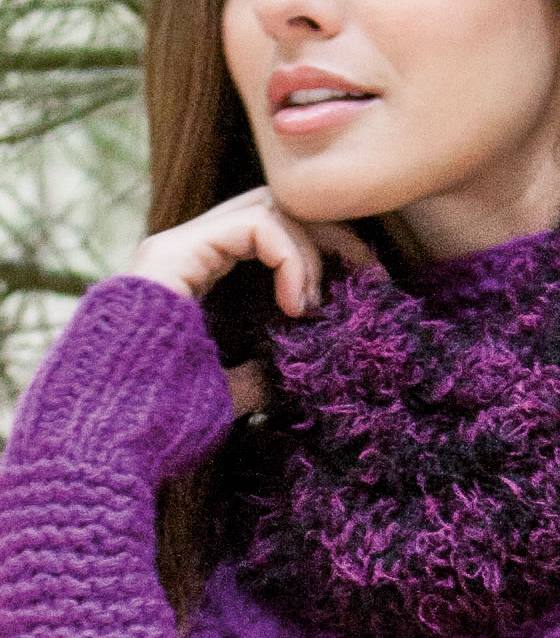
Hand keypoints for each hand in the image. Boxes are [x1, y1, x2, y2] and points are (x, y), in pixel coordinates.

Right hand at [126, 186, 380, 414]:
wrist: (109, 431)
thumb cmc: (160, 419)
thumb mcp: (227, 393)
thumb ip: (258, 375)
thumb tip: (296, 375)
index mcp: (198, 273)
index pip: (275, 229)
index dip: (327, 250)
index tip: (368, 287)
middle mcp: (188, 249)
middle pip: (278, 205)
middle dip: (334, 235)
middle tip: (372, 277)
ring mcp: (178, 246)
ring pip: (270, 206)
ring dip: (313, 249)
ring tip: (317, 305)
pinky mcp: (175, 252)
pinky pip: (255, 225)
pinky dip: (290, 257)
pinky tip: (297, 304)